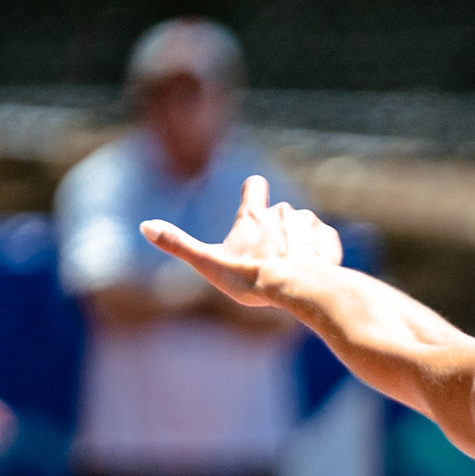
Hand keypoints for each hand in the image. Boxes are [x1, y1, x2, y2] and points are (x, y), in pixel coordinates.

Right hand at [141, 172, 341, 307]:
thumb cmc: (251, 278)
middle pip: (281, 211)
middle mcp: (282, 213)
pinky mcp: (328, 241)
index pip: (254, 185)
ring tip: (295, 267)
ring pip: (305, 225)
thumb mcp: (208, 263)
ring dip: (302, 241)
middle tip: (272, 257)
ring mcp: (308, 225)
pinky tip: (316, 269)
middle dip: (279, 228)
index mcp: (253, 216)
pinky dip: (323, 252)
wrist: (296, 289)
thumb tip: (145, 226)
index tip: (255, 201)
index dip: (255, 192)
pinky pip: (327, 240)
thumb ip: (178, 244)